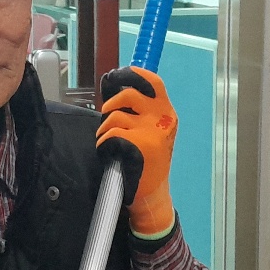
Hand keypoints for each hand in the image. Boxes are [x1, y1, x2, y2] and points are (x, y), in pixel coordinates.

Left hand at [96, 66, 177, 237]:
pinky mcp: (140, 145)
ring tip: (108, 142)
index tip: (116, 76)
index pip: (153, 82)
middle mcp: (164, 118)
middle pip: (129, 93)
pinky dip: (103, 144)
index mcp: (166, 113)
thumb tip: (111, 82)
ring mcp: (153, 131)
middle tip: (107, 115)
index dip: (133, 74)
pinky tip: (110, 154)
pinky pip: (110, 135)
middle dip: (111, 103)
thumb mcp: (149, 131)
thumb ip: (135, 109)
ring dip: (104, 129)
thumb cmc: (146, 162)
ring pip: (115, 116)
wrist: (152, 195)